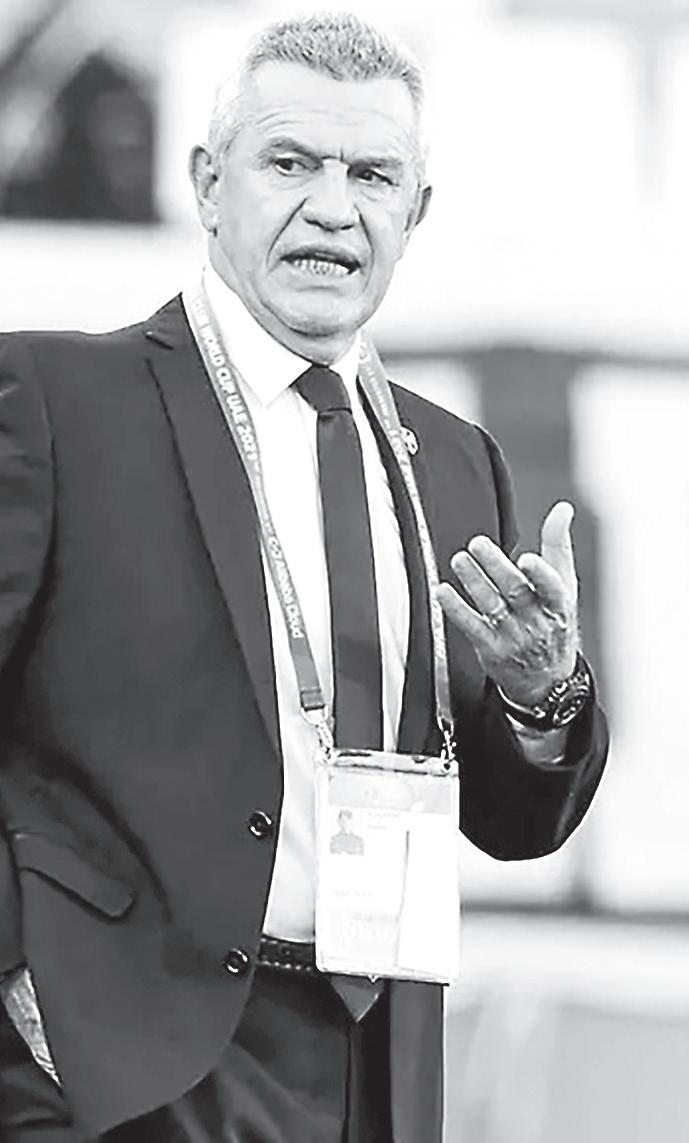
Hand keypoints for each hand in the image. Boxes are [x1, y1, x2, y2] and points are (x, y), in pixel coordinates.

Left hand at [436, 501, 579, 706]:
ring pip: (491, 607)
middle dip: (496, 567)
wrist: (548, 680)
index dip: (540, 575)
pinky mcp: (491, 650)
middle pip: (516, 593)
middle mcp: (537, 623)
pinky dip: (456, 609)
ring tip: (459, 560)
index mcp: (558, 605)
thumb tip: (562, 510)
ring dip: (473, 582)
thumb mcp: (565, 586)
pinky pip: (471, 627)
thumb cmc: (555, 625)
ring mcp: (514, 638)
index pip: (553, 590)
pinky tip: (444, 592)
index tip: (527, 559)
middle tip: (478, 544)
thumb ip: (558, 546)